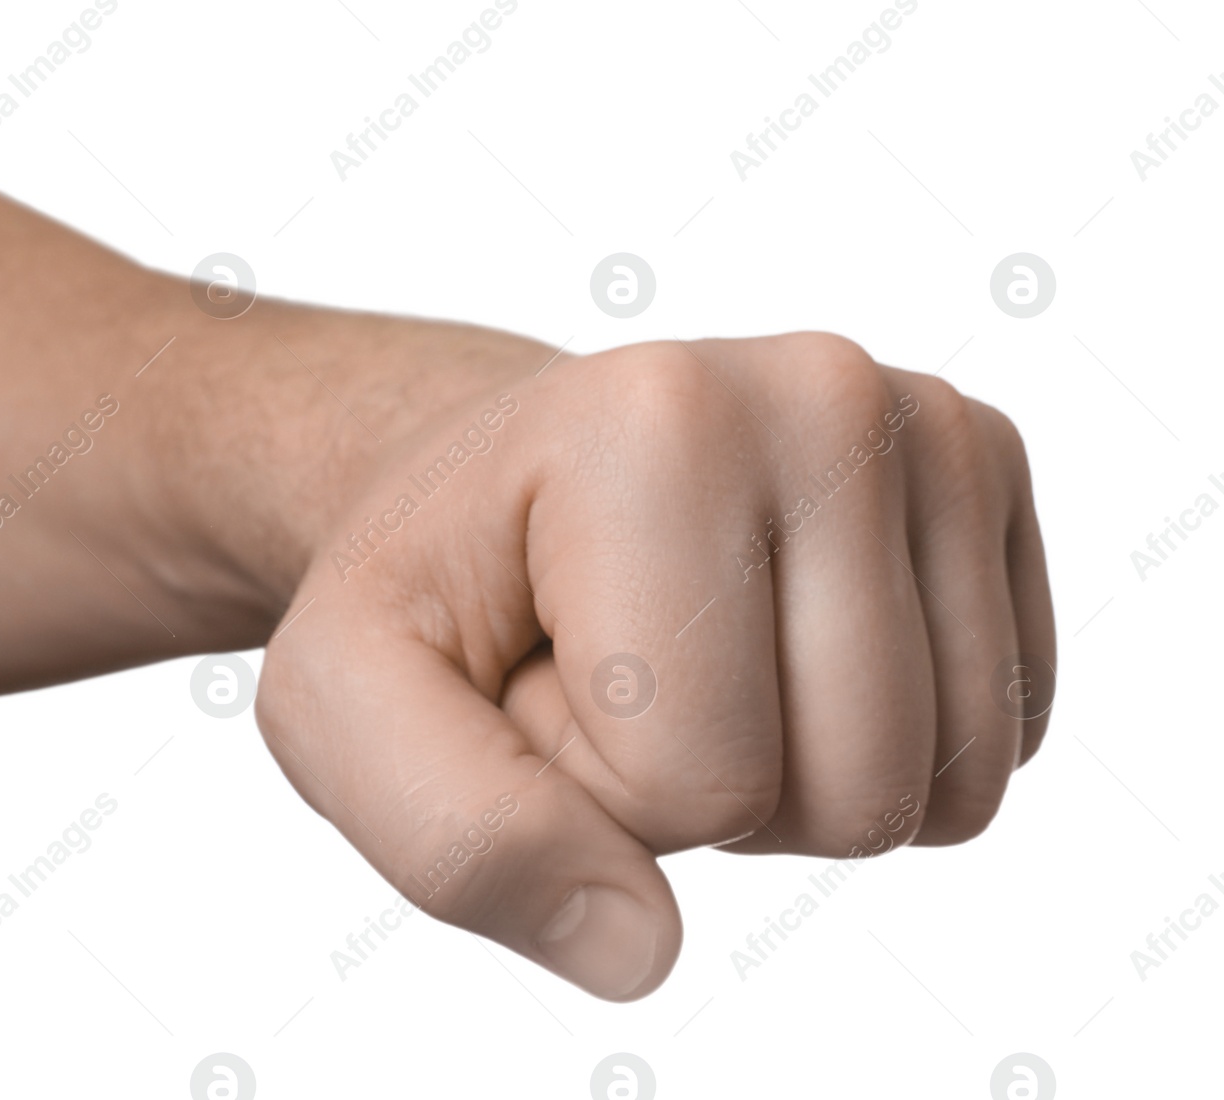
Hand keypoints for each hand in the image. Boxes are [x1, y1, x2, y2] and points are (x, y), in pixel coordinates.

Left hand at [258, 335, 1053, 999]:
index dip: (592, 784)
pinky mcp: (986, 475)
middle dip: (713, 793)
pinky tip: (784, 644)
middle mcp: (825, 393)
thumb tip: (640, 945)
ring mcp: (926, 428)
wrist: (511, 484)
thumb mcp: (344, 702)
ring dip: (802, 775)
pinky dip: (888, 746)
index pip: (691, 779)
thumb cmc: (437, 590)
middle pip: (855, 791)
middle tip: (622, 669)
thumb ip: (457, 835)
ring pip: (940, 786)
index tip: (538, 673)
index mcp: (659, 425)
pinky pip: (994, 744)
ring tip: (696, 654)